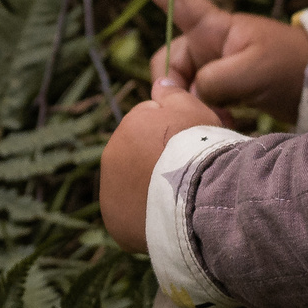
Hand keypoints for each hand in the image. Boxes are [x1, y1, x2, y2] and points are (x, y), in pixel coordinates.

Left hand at [97, 88, 223, 251]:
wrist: (198, 194)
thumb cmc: (197, 147)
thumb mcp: (189, 107)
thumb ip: (171, 93)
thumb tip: (159, 81)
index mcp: (125, 130)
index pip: (148, 128)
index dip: (175, 137)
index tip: (192, 147)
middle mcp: (109, 161)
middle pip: (138, 159)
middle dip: (159, 163)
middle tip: (188, 174)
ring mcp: (109, 196)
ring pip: (134, 190)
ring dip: (151, 192)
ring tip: (181, 199)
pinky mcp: (117, 226)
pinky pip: (134, 219)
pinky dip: (147, 218)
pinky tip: (168, 219)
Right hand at [118, 0, 307, 119]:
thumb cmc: (290, 66)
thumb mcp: (250, 71)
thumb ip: (211, 80)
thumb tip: (182, 96)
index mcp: (214, 27)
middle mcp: (208, 45)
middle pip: (168, 62)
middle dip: (172, 87)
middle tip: (193, 109)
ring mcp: (215, 68)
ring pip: (181, 88)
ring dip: (190, 107)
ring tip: (219, 119)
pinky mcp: (223, 91)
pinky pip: (197, 102)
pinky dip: (202, 115)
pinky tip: (222, 124)